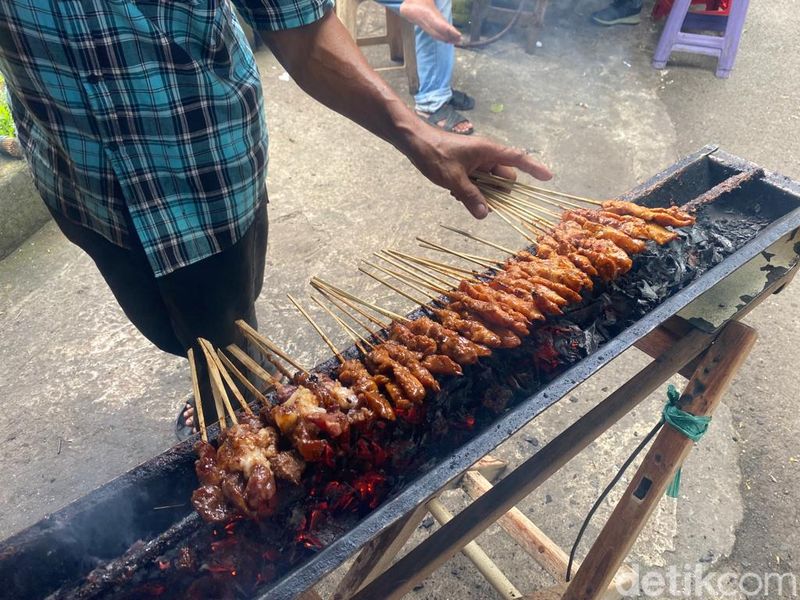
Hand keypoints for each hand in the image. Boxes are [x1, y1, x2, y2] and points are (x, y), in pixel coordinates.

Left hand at [405, 128, 552, 218]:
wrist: (413, 141)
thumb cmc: (435, 154)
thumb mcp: (453, 179)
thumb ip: (470, 196)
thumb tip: (485, 214)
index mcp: (489, 152)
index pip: (518, 158)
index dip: (534, 168)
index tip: (548, 177)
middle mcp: (486, 156)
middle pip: (504, 178)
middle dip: (497, 192)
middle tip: (479, 199)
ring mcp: (476, 161)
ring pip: (489, 182)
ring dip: (480, 192)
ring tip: (459, 193)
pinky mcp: (466, 166)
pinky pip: (477, 182)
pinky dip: (470, 189)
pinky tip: (454, 191)